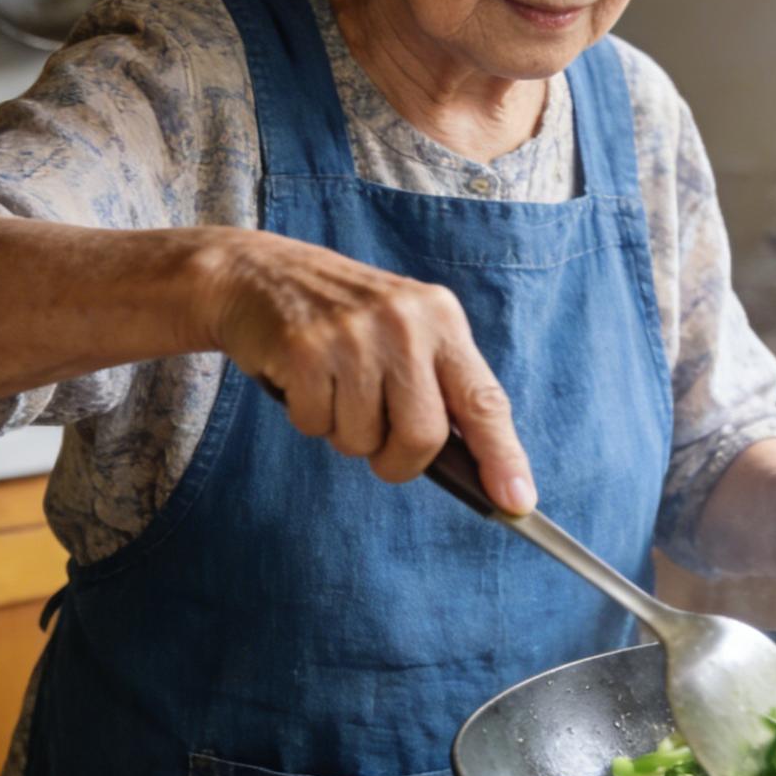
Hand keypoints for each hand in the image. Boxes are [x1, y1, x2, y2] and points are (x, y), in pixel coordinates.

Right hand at [202, 231, 536, 512]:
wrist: (257, 273)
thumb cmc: (344, 320)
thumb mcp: (405, 331)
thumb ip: (440, 388)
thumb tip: (475, 469)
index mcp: (442, 318)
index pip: (484, 400)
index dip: (502, 456)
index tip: (518, 502)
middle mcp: (405, 322)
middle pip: (422, 436)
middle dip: (399, 460)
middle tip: (378, 443)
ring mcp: (353, 333)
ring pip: (363, 440)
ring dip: (345, 433)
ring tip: (333, 388)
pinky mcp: (304, 348)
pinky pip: (316, 425)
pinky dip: (308, 418)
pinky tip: (303, 379)